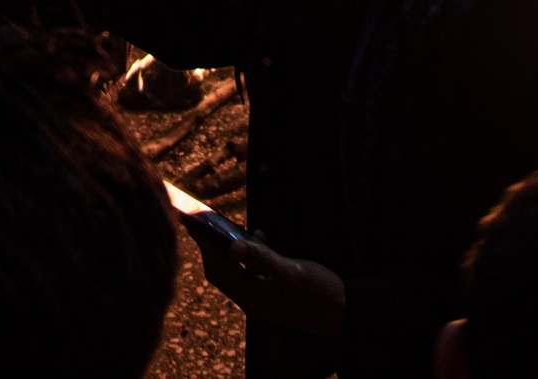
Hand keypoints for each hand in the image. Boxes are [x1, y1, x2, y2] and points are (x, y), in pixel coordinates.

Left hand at [202, 236, 346, 336]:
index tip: (193, 222)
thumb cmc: (321, 293)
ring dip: (228, 252)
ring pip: (234, 274)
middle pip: (220, 272)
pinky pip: (250, 276)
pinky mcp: (271, 298)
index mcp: (253, 297)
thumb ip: (262, 257)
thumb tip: (232, 245)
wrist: (345, 315)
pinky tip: (260, 240)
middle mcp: (252, 302)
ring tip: (229, 228)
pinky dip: (248, 258)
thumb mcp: (292, 272)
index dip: (204, 244)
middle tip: (203, 223)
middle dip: (210, 247)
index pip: (218, 267)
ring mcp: (261, 302)